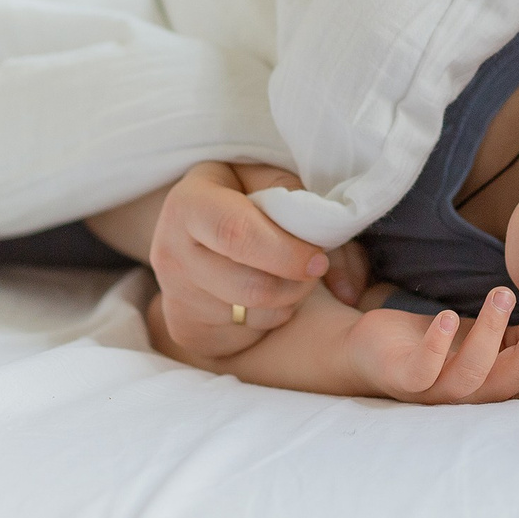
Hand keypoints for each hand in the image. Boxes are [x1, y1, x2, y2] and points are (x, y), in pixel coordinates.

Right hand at [146, 162, 354, 362]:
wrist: (198, 222)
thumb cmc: (248, 194)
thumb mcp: (275, 180)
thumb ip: (315, 216)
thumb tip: (349, 288)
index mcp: (188, 203)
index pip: (237, 234)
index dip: (287, 252)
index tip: (319, 259)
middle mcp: (169, 251)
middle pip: (251, 285)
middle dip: (298, 282)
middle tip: (315, 268)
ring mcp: (174, 295)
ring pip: (252, 314)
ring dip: (289, 300)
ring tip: (291, 276)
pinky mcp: (185, 329)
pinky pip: (244, 337)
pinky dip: (270, 319)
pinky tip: (267, 294)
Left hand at [345, 284, 518, 403]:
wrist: (371, 352)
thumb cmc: (438, 343)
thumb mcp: (486, 336)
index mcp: (498, 387)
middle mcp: (473, 397)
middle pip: (517, 375)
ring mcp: (436, 392)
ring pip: (474, 373)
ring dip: (492, 333)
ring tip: (504, 291)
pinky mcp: (402, 380)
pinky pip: (422, 371)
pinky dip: (437, 346)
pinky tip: (449, 315)